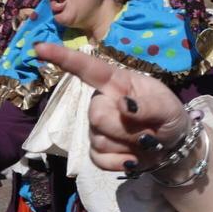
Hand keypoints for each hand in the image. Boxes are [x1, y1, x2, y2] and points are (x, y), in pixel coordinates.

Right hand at [33, 43, 187, 173]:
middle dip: (126, 127)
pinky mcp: (97, 152)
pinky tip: (133, 158)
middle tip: (149, 130)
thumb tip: (123, 105)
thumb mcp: (169, 107)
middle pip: (96, 115)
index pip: (88, 68)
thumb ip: (149, 104)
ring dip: (129, 145)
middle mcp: (102, 102)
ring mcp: (96, 128)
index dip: (63, 57)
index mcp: (117, 83)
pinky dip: (121, 162)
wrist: (173, 146)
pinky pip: (99, 160)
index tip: (39, 48)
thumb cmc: (169, 116)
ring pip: (100, 140)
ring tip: (145, 141)